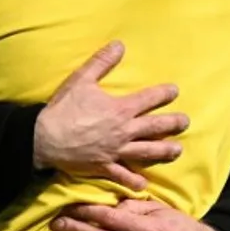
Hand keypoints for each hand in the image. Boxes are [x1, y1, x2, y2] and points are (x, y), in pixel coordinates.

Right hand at [34, 41, 188, 190]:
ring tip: (178, 150)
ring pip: (147, 152)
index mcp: (120, 109)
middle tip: (185, 122)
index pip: (149, 99)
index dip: (164, 94)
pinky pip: (123, 176)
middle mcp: (123, 131)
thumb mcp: (81, 80)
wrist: (44, 139)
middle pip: (155, 127)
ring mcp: (116, 151)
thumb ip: (102, 62)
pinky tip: (144, 185)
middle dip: (173, 124)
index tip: (174, 91)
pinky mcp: (105, 167)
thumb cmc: (63, 108)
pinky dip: (134, 181)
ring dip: (164, 151)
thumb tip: (119, 45)